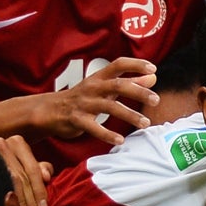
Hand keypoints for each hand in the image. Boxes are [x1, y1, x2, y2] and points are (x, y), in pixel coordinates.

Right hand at [0, 134, 52, 205]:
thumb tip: (46, 177)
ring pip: (8, 183)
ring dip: (20, 203)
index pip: (32, 170)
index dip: (40, 190)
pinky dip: (6, 200)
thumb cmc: (15, 163)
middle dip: (31, 201)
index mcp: (17, 142)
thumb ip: (41, 169)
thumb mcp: (30, 163)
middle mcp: (2, 145)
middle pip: (20, 178)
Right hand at [41, 57, 157, 146]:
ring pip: (109, 107)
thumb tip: (153, 78)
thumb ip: (129, 82)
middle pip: (118, 85)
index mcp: (99, 77)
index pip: (118, 64)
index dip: (136, 65)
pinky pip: (94, 127)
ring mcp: (84, 103)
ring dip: (129, 115)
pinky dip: (107, 134)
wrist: (49, 110)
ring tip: (145, 124)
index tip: (154, 69)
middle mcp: (92, 87)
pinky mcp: (76, 120)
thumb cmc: (83, 98)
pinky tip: (120, 140)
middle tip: (156, 100)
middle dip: (138, 92)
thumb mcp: (104, 87)